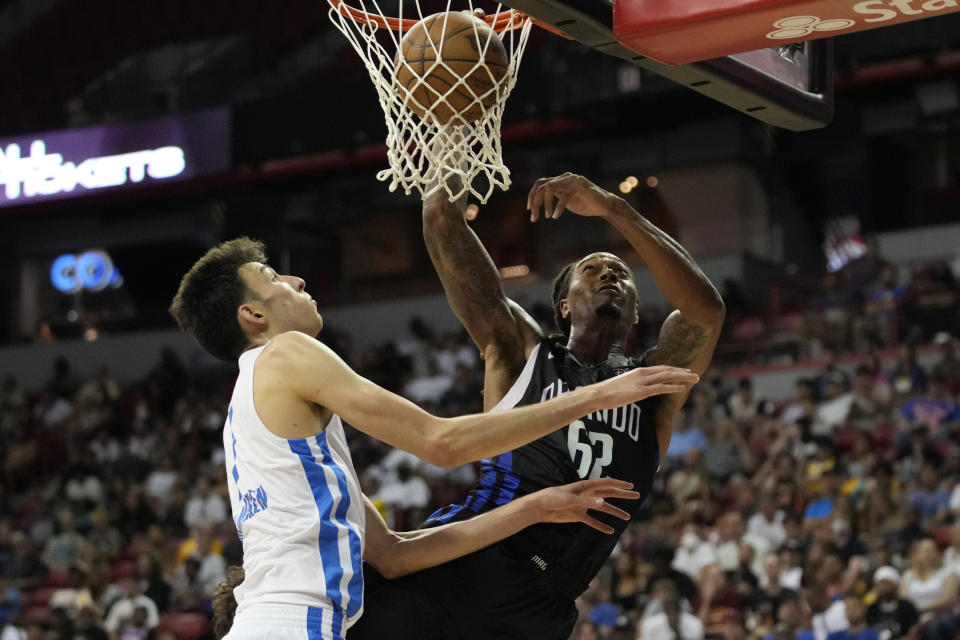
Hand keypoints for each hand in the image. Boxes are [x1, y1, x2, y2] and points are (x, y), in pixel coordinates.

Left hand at [526, 172, 618, 221]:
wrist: (604, 205)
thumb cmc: (584, 204)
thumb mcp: (564, 201)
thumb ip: (553, 198)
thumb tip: (537, 203)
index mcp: (559, 180)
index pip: (540, 183)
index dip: (532, 195)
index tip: (529, 209)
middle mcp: (564, 177)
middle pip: (543, 186)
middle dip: (536, 202)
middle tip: (534, 218)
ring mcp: (573, 179)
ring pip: (550, 187)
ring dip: (546, 204)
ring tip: (547, 216)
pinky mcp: (581, 185)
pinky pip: (565, 194)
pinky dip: (559, 206)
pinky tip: (556, 216)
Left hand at [526, 478, 640, 533]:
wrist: (540, 508)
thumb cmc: (553, 498)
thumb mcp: (570, 499)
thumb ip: (587, 501)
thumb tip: (604, 502)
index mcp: (586, 486)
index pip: (606, 484)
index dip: (619, 484)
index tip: (631, 486)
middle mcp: (587, 494)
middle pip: (608, 494)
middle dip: (622, 495)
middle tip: (636, 496)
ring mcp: (583, 505)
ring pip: (603, 508)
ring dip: (615, 512)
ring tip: (627, 517)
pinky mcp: (578, 515)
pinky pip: (593, 521)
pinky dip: (601, 526)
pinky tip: (610, 531)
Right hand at [594, 365, 698, 409]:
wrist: (599, 394)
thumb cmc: (609, 392)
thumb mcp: (624, 385)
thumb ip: (634, 384)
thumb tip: (639, 389)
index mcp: (639, 371)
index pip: (661, 368)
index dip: (674, 369)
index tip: (684, 371)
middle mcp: (643, 373)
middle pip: (667, 370)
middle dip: (682, 372)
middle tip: (695, 374)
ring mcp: (642, 382)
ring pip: (667, 377)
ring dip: (683, 378)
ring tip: (694, 379)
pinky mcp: (642, 391)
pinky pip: (661, 388)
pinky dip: (673, 387)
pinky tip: (683, 388)